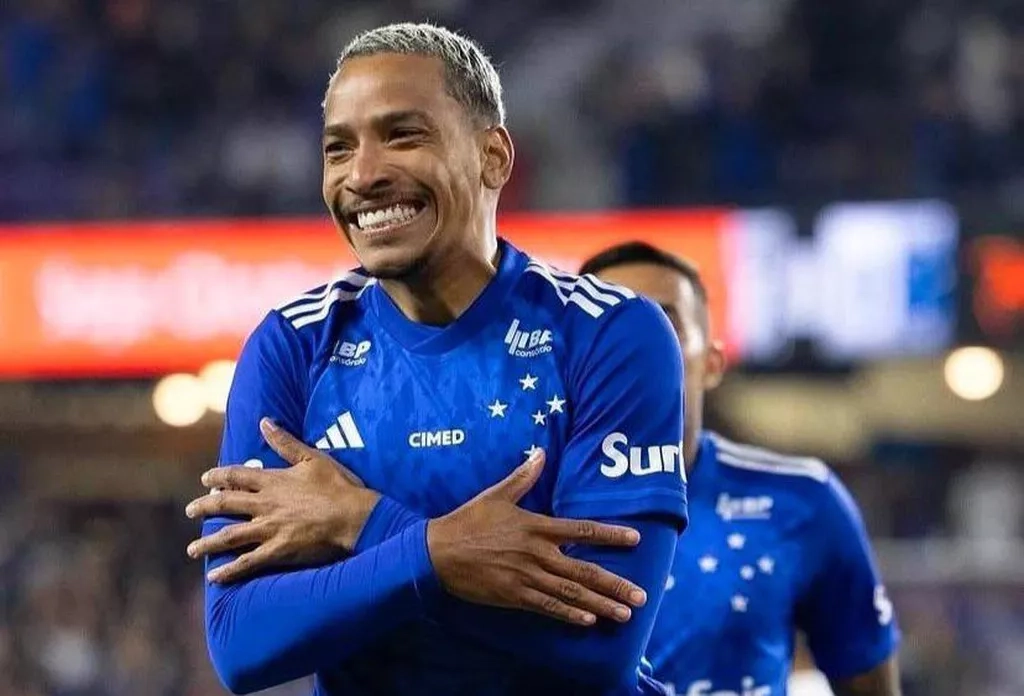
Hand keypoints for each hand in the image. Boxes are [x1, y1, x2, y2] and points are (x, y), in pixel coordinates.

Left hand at [185, 418, 379, 582]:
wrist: (354, 517)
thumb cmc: (338, 486)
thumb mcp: (313, 458)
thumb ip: (285, 442)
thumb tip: (264, 422)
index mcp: (273, 481)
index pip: (236, 476)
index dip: (218, 476)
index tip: (205, 479)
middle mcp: (265, 505)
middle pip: (225, 504)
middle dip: (204, 507)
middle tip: (190, 511)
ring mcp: (269, 529)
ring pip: (229, 536)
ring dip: (207, 542)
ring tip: (192, 549)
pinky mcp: (278, 551)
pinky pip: (247, 563)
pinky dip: (229, 571)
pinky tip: (214, 577)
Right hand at [427, 449, 647, 626]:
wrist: (437, 552)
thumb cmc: (467, 521)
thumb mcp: (496, 494)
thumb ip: (523, 476)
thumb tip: (540, 452)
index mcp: (536, 527)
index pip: (582, 530)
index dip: (611, 535)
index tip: (636, 539)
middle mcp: (537, 553)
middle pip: (584, 570)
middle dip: (615, 583)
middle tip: (642, 595)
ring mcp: (526, 577)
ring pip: (570, 593)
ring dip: (600, 604)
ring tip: (625, 613)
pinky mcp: (514, 595)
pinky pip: (547, 607)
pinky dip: (569, 614)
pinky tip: (589, 620)